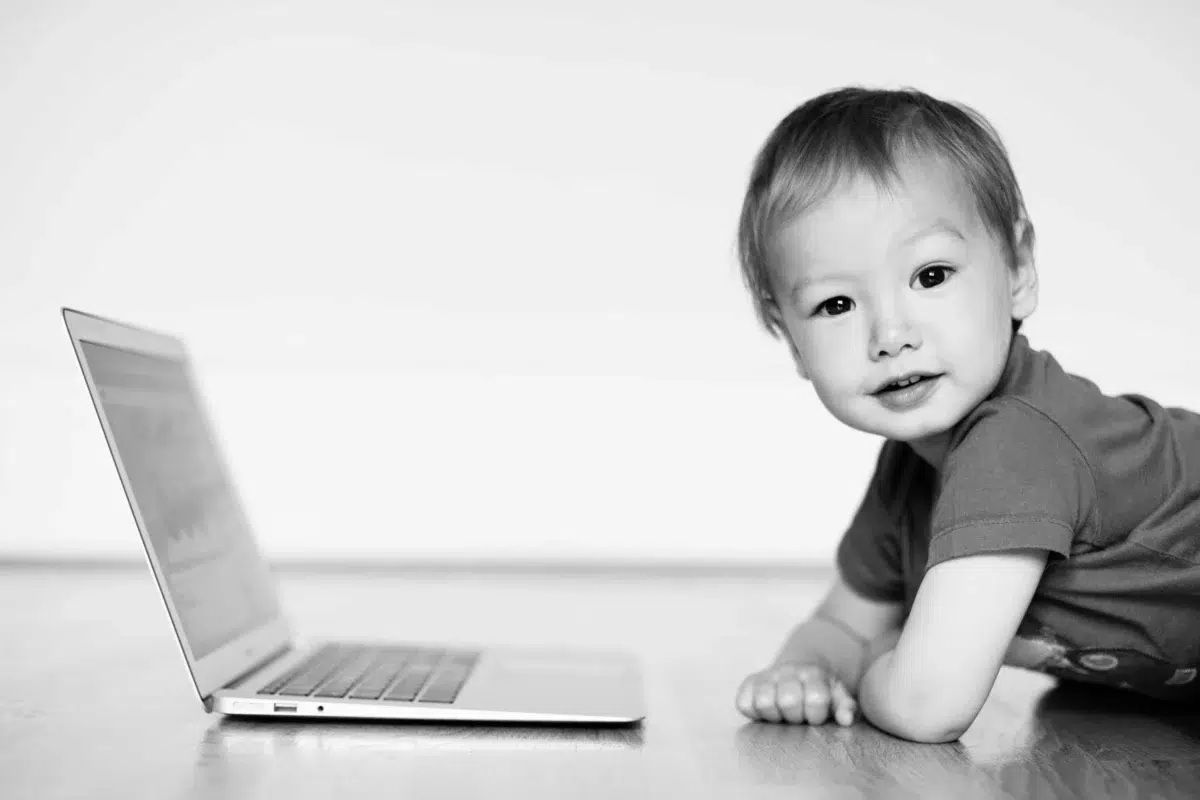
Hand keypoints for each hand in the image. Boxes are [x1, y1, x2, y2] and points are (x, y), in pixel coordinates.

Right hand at [735, 661, 857, 725]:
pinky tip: (765, 711)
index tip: (815, 717)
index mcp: (813, 674)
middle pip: (788, 700)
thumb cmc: (822, 689)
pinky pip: (743, 703)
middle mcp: (788, 671)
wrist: (800, 664)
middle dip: (794, 716)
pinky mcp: (749, 683)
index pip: (815, 697)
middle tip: (797, 717)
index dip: (816, 714)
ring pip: (763, 701)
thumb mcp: (839, 694)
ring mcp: (767, 676)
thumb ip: (845, 707)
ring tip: (781, 715)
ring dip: (774, 714)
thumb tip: (845, 720)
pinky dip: (752, 711)